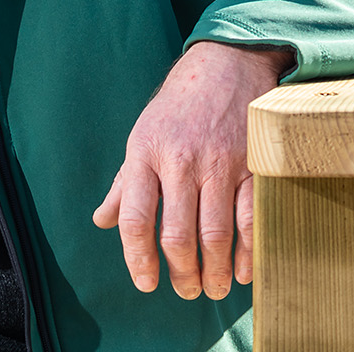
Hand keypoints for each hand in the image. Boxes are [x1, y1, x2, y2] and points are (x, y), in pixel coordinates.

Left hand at [92, 40, 294, 300]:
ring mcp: (218, 162)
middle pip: (176, 233)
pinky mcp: (251, 163)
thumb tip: (102, 221)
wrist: (227, 61)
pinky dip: (247, 250)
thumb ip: (125, 183)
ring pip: (214, 232)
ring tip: (212, 289)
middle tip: (186, 291)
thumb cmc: (179, 104)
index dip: (137, 258)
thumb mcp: (142, 134)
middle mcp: (180, 160)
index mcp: (145, 153)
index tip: (146, 283)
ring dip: (213, 271)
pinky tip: (243, 270)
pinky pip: (249, 216)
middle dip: (181, 273)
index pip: (134, 218)